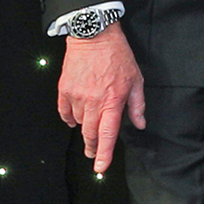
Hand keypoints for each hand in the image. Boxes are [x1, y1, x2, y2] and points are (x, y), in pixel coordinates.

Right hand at [56, 26, 146, 175]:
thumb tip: (140, 124)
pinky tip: (75, 119)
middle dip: (93, 147)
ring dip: (85, 128)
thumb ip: (137, 105)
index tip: (101, 167)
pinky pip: (64, 112)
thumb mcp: (136, 80)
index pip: (108, 134)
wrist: (94, 36)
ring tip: (91, 125)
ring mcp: (76, 96)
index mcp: (113, 101)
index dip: (105, 154)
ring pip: (78, 123)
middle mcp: (93, 101)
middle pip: (90, 134)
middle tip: (94, 154)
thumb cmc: (118, 57)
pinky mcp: (64, 90)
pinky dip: (70, 118)